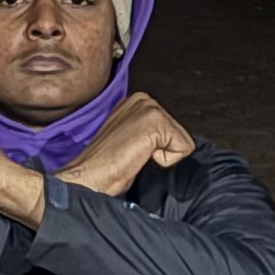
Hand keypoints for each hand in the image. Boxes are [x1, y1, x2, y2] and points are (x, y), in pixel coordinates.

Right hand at [59, 92, 192, 198]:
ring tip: (136, 156)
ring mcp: (150, 107)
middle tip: (135, 155)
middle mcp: (143, 99)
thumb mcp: (129, 140)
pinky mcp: (157, 121)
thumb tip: (166, 145)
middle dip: (161, 150)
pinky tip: (141, 157)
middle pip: (178, 132)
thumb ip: (147, 134)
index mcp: (135, 103)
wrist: (91, 175)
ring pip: (182, 140)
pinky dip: (166, 160)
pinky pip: (184, 147)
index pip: (170, 128)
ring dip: (162, 155)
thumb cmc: (106, 165)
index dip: (157, 148)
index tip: (133, 152)